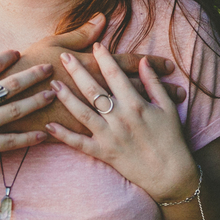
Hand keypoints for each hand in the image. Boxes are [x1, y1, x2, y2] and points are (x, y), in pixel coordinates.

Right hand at [0, 15, 186, 135]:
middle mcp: (95, 92)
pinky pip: (114, 130)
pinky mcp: (79, 131)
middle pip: (134, 88)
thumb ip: (80, 34)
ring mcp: (90, 113)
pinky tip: (140, 138)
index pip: (126, 64)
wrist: (3, 96)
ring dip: (150, 111)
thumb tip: (102, 18)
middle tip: (181, 90)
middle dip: (158, 88)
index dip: (149, 64)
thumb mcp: (53, 42)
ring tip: (172, 111)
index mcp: (90, 66)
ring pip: (126, 111)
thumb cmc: (27, 64)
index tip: (170, 65)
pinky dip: (125, 134)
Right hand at [0, 51, 53, 179]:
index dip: (7, 56)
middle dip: (34, 74)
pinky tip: (44, 134)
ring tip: (52, 94)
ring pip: (18, 110)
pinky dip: (29, 138)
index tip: (18, 53)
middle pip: (13, 84)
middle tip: (50, 67)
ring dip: (38, 101)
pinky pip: (12, 141)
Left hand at [46, 43, 199, 202]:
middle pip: (94, 90)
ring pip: (83, 113)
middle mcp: (120, 118)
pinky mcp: (104, 153)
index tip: (95, 45)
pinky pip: (80, 144)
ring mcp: (110, 136)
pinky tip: (48, 126)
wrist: (170, 174)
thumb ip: (154, 83)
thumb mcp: (167, 107)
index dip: (104, 58)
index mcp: (136, 105)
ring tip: (52, 84)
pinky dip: (63, 136)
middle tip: (64, 56)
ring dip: (66, 98)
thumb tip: (144, 62)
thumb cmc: (171, 139)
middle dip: (78, 71)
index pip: (116, 75)